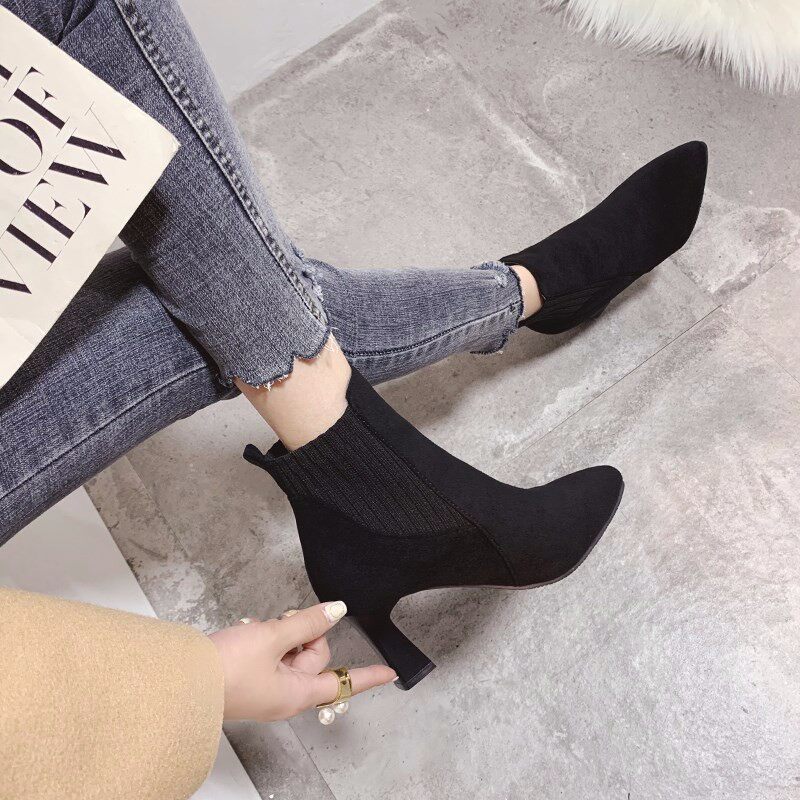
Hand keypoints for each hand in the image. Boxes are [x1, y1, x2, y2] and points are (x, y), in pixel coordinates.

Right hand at [208, 601, 395, 720]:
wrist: (180, 681)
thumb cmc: (225, 669)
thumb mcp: (273, 638)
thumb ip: (307, 623)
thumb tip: (336, 611)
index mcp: (296, 694)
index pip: (342, 682)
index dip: (367, 674)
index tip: (389, 673)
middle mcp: (284, 695)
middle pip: (313, 657)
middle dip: (304, 633)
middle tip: (286, 621)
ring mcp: (266, 688)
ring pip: (291, 652)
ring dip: (283, 634)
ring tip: (262, 629)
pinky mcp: (249, 679)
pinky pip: (271, 654)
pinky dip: (267, 639)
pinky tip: (251, 632)